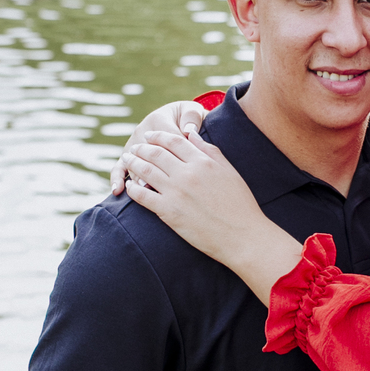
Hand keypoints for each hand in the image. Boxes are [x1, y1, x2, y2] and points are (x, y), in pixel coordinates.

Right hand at [111, 100, 206, 194]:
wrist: (176, 119)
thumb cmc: (187, 118)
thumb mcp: (192, 112)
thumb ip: (192, 118)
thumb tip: (188, 130)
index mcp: (158, 119)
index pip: (168, 139)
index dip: (178, 152)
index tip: (187, 163)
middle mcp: (142, 131)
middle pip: (148, 153)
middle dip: (157, 166)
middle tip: (167, 178)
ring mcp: (133, 145)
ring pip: (135, 162)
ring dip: (139, 175)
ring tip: (146, 186)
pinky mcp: (127, 157)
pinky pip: (119, 168)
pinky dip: (117, 179)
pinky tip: (118, 190)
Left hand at [123, 130, 302, 298]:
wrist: (242, 236)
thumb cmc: (240, 205)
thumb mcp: (230, 171)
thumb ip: (210, 151)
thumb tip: (192, 134)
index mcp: (203, 161)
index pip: (174, 141)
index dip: (158, 136)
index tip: (150, 136)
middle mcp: (187, 173)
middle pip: (156, 153)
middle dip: (142, 148)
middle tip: (134, 148)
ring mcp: (176, 192)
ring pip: (146, 171)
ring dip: (133, 163)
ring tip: (127, 160)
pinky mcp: (168, 212)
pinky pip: (143, 196)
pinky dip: (132, 189)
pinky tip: (128, 186)